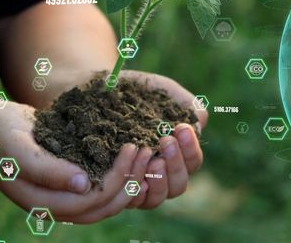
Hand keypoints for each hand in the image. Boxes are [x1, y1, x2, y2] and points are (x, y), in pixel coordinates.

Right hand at [0, 102, 155, 223]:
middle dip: (131, 181)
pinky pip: (100, 186)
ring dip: (129, 180)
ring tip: (146, 152)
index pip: (90, 203)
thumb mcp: (19, 149)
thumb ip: (47, 170)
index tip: (133, 149)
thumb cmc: (0, 134)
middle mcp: (56, 206)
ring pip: (105, 201)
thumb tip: (84, 186)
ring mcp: (62, 195)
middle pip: (103, 207)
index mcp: (42, 204)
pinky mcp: (69, 181)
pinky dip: (120, 174)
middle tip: (147, 150)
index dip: (117, 180)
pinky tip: (133, 152)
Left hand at [117, 70, 207, 209]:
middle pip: (179, 184)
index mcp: (172, 153)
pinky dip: (135, 191)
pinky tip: (133, 175)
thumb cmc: (128, 91)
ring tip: (153, 157)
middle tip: (166, 140)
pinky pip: (129, 201)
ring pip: (157, 198)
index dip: (191, 149)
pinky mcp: (113, 188)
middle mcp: (156, 173)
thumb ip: (180, 102)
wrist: (89, 89)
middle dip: (177, 163)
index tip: (182, 128)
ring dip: (160, 180)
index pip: (191, 162)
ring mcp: (135, 183)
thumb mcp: (157, 89)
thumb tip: (201, 121)